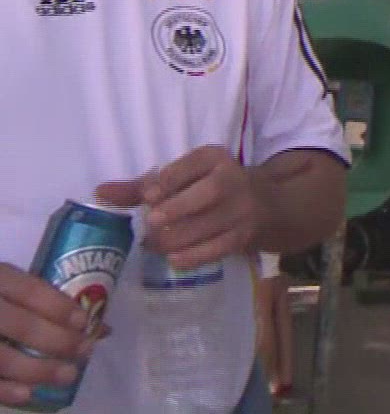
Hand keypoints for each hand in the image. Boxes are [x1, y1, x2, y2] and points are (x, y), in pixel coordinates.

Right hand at [0, 262, 95, 406]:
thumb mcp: (7, 284)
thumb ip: (43, 300)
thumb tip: (102, 327)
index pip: (28, 289)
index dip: (58, 306)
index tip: (84, 322)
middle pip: (19, 325)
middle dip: (57, 341)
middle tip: (84, 351)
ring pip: (1, 356)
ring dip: (38, 370)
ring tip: (68, 375)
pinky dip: (3, 389)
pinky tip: (27, 394)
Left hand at [97, 146, 257, 270]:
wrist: (261, 205)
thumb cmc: (206, 188)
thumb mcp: (182, 179)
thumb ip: (141, 186)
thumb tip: (100, 193)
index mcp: (215, 159)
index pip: (195, 163)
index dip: (171, 179)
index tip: (149, 196)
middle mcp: (234, 180)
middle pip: (210, 192)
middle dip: (178, 208)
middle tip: (152, 222)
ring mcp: (242, 210)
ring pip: (212, 224)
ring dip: (177, 238)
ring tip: (152, 244)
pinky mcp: (243, 236)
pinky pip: (218, 249)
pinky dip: (193, 256)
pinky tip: (173, 258)